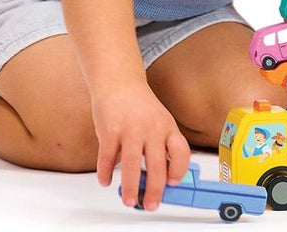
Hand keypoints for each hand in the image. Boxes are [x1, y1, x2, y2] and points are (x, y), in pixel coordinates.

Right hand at [92, 80, 189, 210]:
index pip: (181, 152)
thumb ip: (161, 146)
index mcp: (167, 127)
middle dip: (154, 190)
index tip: (173, 184)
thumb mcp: (159, 120)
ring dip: (130, 188)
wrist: (118, 81)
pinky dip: (105, 174)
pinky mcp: (109, 131)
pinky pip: (107, 159)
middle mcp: (151, 128)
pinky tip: (106, 180)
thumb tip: (161, 179)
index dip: (179, 170)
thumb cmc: (139, 105)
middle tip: (151, 204)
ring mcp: (130, 129)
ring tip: (130, 200)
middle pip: (157, 166)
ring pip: (131, 166)